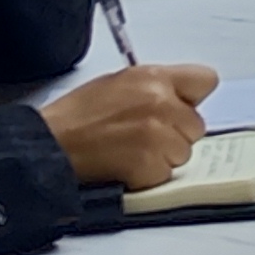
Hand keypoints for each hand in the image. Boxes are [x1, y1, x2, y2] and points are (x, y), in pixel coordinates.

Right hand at [39, 63, 217, 189]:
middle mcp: (160, 102)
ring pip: (183, 153)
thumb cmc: (75, 118)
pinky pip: (165, 176)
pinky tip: (125, 167)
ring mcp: (157, 134)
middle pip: (196, 125)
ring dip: (162, 158)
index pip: (206, 81)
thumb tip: (178, 99)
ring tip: (129, 152)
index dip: (192, 99)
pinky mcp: (149, 164)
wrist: (49, 145)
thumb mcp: (118, 83)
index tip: (182, 108)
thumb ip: (155, 87)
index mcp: (154, 77)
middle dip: (175, 134)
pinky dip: (148, 177)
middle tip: (143, 137)